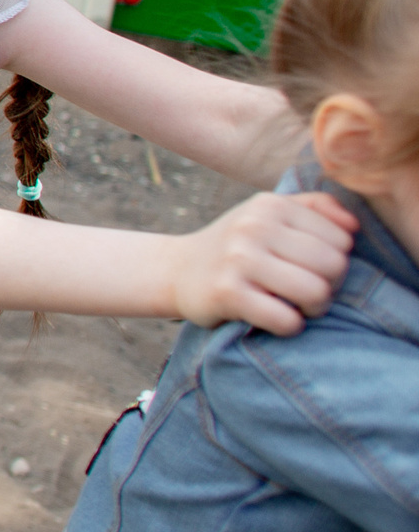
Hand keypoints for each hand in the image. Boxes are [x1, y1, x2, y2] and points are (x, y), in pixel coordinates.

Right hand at [168, 191, 357, 334]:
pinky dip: (288, 326)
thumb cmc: (236, 246)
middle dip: (329, 286)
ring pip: (316, 292)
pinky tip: (274, 318)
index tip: (311, 269)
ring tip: (295, 306)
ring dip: (312, 308)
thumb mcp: (266, 214)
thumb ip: (314, 207)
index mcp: (270, 205)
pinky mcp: (226, 293)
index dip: (336, 260)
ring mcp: (238, 259)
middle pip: (333, 266)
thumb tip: (354, 226)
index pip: (342, 239)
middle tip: (305, 292)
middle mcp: (253, 226)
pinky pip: (286, 319)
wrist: (176, 270)